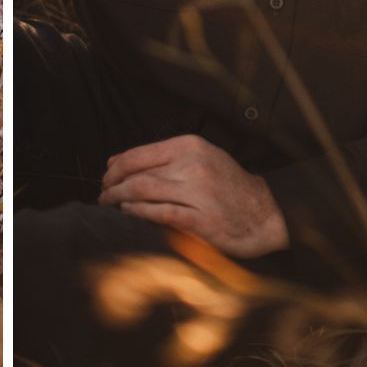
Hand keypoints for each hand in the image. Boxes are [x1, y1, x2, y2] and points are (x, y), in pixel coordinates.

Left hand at [98, 134, 287, 257]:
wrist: (264, 213)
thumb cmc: (227, 186)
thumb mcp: (201, 158)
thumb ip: (163, 158)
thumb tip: (116, 161)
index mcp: (191, 146)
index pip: (140, 153)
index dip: (116, 167)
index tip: (105, 176)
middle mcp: (193, 165)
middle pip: (138, 173)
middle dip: (112, 185)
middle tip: (102, 194)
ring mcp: (198, 192)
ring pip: (144, 191)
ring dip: (119, 198)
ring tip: (109, 204)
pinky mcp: (202, 220)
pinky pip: (160, 213)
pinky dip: (139, 213)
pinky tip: (129, 213)